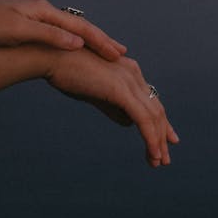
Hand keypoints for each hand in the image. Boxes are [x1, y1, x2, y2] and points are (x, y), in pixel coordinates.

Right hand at [45, 48, 179, 167]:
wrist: (51, 56)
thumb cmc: (66, 72)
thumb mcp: (93, 93)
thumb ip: (112, 107)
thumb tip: (128, 123)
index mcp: (128, 71)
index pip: (150, 100)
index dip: (160, 122)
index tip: (166, 140)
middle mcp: (133, 73)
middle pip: (156, 108)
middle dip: (162, 134)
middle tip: (164, 158)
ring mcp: (128, 80)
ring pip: (153, 116)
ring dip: (158, 142)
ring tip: (158, 162)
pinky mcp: (121, 90)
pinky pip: (143, 119)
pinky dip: (151, 138)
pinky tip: (153, 154)